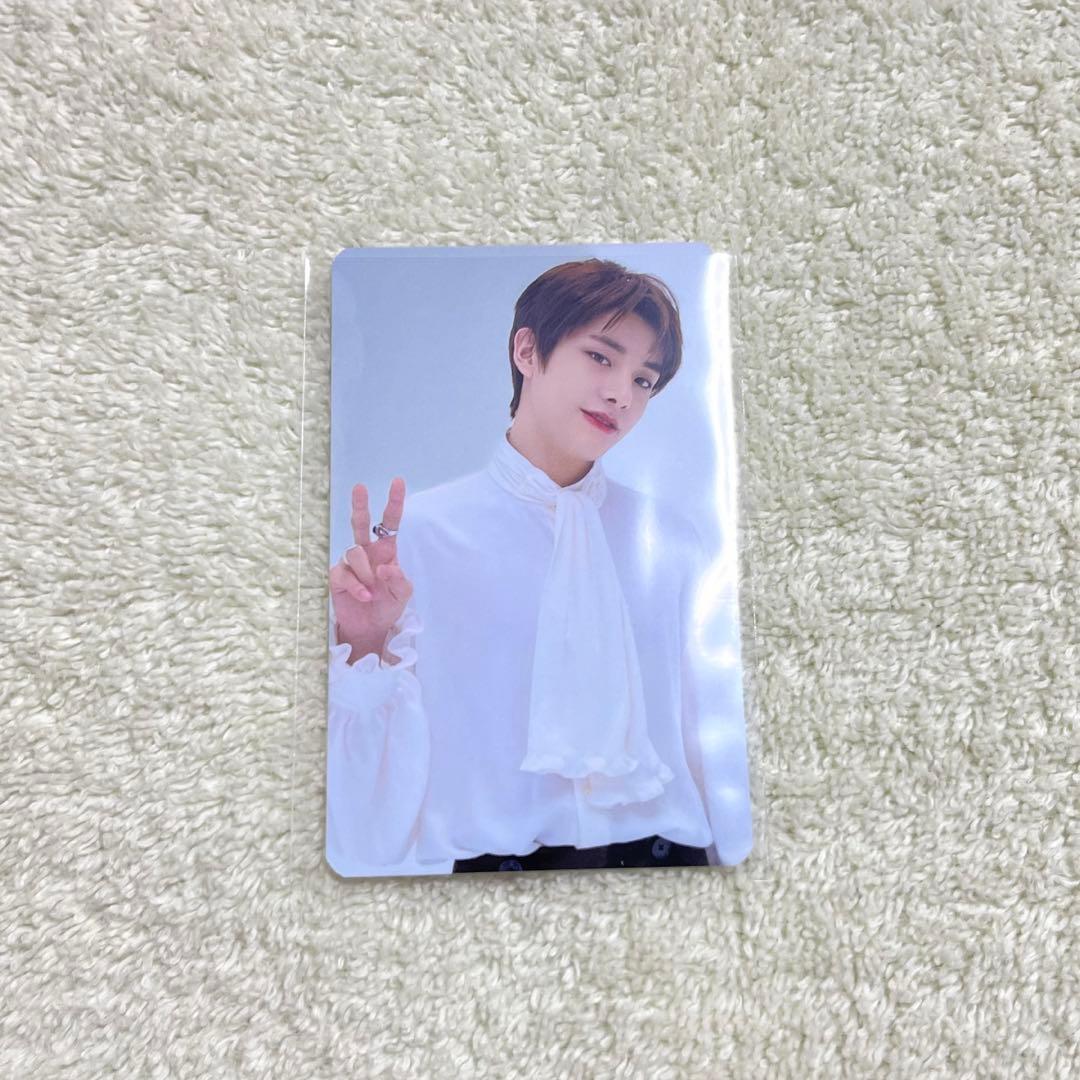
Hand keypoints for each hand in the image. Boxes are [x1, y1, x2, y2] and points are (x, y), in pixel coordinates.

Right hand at [329, 478, 412, 661]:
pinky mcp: (337, 576)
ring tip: (373, 592)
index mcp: (385, 550)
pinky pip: (344, 574)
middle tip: (360, 487)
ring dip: (366, 573)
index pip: (389, 523)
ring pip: (355, 552)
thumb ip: (399, 580)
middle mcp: (366, 551)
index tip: (398, 482)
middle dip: (360, 504)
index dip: (394, 502)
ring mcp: (350, 563)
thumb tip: (385, 566)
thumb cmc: (387, 606)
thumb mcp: (402, 595)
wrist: (370, 628)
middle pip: (361, 523)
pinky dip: (357, 586)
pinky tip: (365, 596)